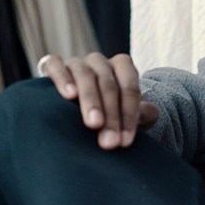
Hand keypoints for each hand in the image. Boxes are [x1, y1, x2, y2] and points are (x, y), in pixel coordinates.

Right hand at [39, 53, 158, 149]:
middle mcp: (100, 62)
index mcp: (122, 67)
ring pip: (86, 75)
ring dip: (91, 101)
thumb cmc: (109, 110)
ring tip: (94, 124)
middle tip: (109, 142)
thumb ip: (142, 113)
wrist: (77, 105)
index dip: (129, 115)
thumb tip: (151, 112)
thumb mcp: (127, 113)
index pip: (130, 88)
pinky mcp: (53, 65)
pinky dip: (63, 78)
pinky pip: (56, 65)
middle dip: (112, 116)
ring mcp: (77, 62)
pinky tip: (68, 95)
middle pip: (109, 85)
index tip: (125, 142)